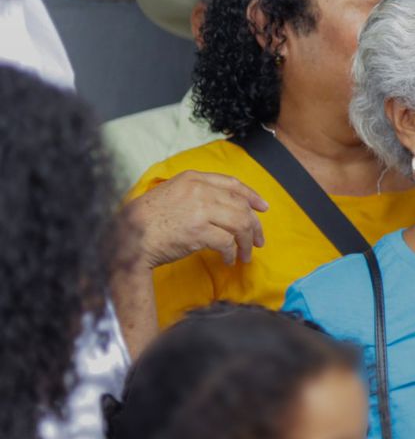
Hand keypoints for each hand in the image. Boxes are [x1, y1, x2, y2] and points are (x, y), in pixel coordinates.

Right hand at [122, 171, 268, 267]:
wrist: (127, 237)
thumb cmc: (148, 220)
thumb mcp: (172, 194)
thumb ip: (198, 194)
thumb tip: (229, 208)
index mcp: (193, 178)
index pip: (232, 184)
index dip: (251, 196)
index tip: (263, 208)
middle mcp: (199, 190)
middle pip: (241, 206)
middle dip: (254, 226)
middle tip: (258, 240)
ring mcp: (199, 209)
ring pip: (239, 224)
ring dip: (247, 242)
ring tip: (246, 254)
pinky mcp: (199, 231)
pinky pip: (227, 242)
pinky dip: (232, 253)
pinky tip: (228, 260)